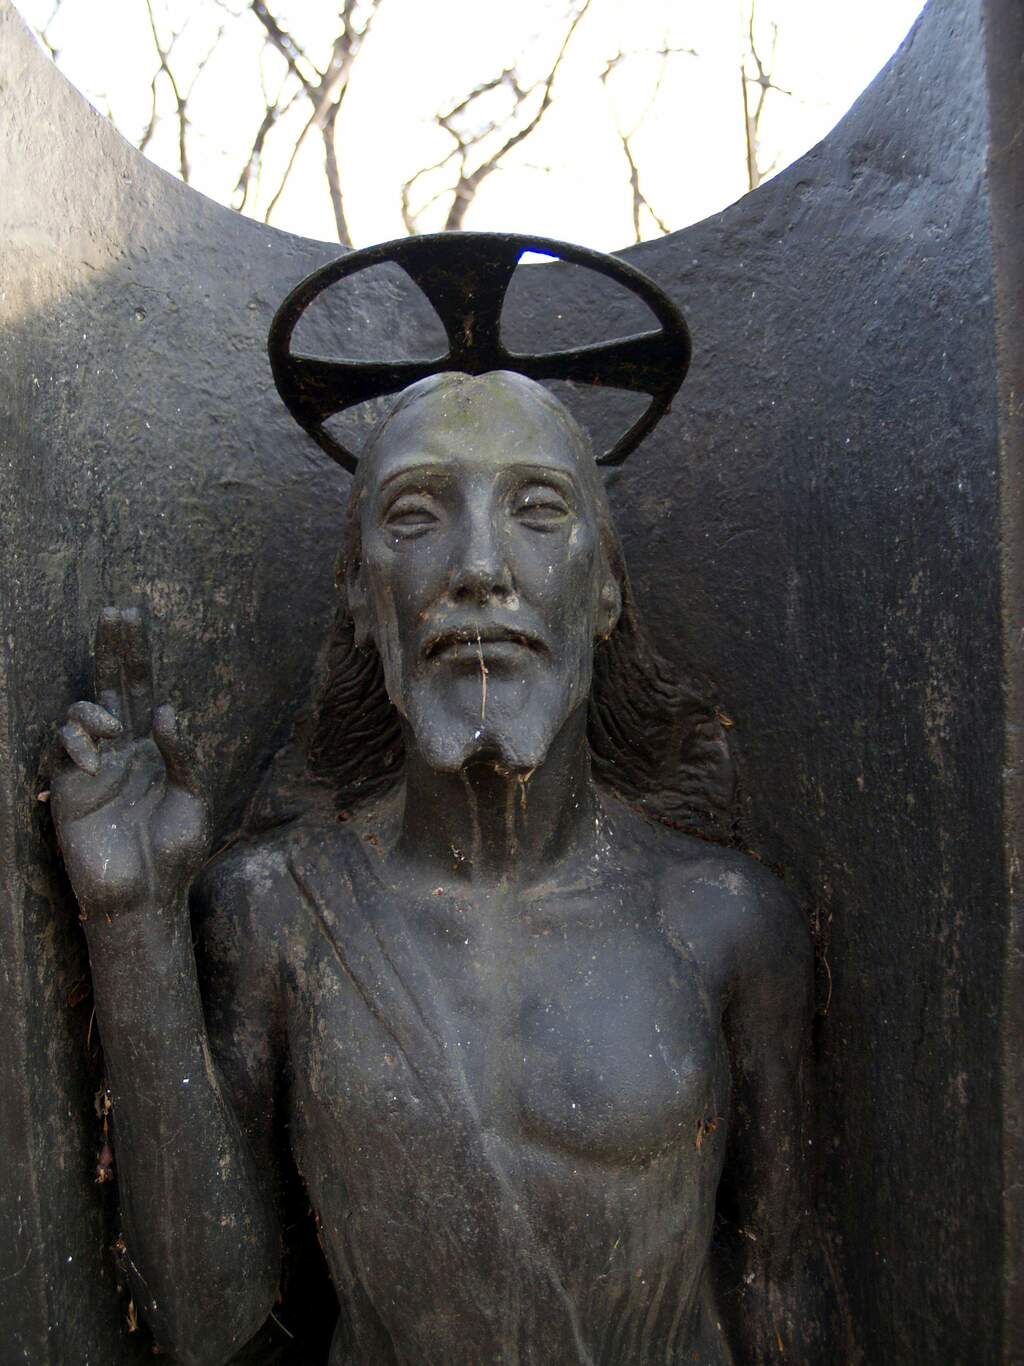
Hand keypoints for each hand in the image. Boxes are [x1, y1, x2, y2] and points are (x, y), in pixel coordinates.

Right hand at [51, 608, 209, 920]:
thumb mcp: (192, 800)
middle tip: (113, 612)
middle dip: (113, 648)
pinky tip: (96, 762)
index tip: (132, 613)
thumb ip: (180, 755)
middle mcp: (123, 749)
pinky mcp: (69, 788)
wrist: (146, 895)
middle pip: (113, 686)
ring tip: (113, 726)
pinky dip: (77, 745)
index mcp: (155, 747)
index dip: (138, 652)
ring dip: (94, 710)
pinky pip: (63, 748)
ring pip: (82, 713)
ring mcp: (94, 765)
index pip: (144, 688)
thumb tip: (165, 709)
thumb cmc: (174, 852)